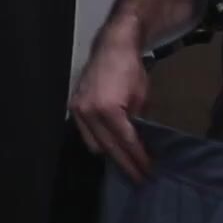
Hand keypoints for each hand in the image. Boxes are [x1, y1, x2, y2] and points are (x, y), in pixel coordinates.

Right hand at [69, 32, 153, 182]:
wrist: (112, 46)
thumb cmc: (131, 69)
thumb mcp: (142, 97)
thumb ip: (137, 121)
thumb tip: (139, 143)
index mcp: (109, 108)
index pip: (126, 141)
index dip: (137, 157)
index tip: (148, 170)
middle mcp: (89, 112)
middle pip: (109, 147)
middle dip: (126, 162)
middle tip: (139, 176)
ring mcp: (79, 110)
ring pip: (94, 144)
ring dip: (111, 154)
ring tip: (127, 161)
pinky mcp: (74, 107)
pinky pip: (86, 133)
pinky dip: (99, 141)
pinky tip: (111, 146)